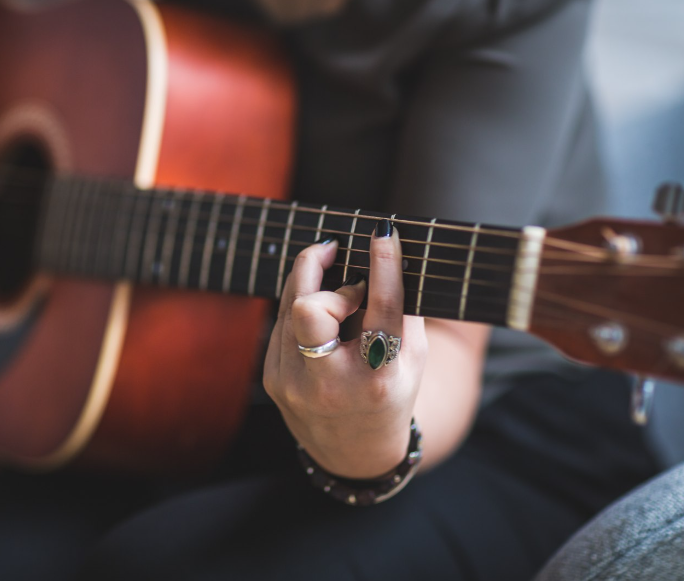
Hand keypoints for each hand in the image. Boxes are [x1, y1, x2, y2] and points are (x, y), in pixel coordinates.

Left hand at [263, 221, 427, 478]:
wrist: (353, 451)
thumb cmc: (391, 391)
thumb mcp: (412, 359)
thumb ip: (402, 309)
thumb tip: (386, 252)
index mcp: (378, 379)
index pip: (381, 311)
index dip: (383, 267)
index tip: (382, 233)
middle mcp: (332, 384)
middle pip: (309, 308)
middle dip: (319, 271)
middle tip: (337, 252)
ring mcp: (294, 383)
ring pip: (288, 304)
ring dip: (311, 282)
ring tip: (334, 280)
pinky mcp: (272, 377)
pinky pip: (280, 321)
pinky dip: (300, 306)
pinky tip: (319, 311)